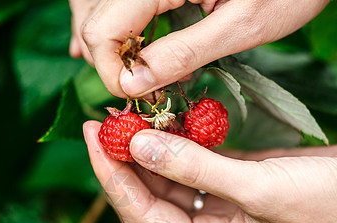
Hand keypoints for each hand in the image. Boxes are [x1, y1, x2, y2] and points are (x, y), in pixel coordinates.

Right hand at [69, 0, 329, 97]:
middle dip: (111, 63)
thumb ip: (182, 53)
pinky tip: (136, 54)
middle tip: (145, 90)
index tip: (140, 98)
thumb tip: (132, 86)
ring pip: (102, 15)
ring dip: (113, 50)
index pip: (105, 29)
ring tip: (141, 75)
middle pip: (96, 21)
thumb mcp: (239, 27)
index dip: (113, 72)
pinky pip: (121, 10)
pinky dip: (122, 35)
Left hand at [84, 121, 336, 222]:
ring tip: (129, 118)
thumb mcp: (260, 188)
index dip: (113, 175)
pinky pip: (195, 163)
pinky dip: (179, 143)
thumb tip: (141, 144)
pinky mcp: (237, 180)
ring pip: (169, 179)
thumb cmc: (334, 204)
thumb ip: (195, 167)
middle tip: (106, 122)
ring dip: (149, 150)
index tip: (95, 137)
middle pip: (150, 198)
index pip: (143, 214)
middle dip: (124, 161)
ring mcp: (223, 205)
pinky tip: (167, 121)